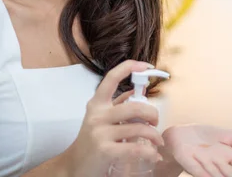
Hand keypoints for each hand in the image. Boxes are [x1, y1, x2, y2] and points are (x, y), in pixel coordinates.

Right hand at [62, 60, 164, 175]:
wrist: (74, 166)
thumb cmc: (91, 141)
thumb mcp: (100, 118)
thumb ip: (116, 104)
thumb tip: (136, 91)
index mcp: (97, 104)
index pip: (112, 78)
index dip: (129, 67)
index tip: (146, 66)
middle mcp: (97, 115)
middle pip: (135, 107)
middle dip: (153, 114)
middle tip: (155, 122)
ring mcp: (100, 133)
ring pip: (139, 128)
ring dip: (154, 136)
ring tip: (157, 141)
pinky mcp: (105, 151)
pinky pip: (135, 149)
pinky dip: (149, 152)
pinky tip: (153, 155)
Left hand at [160, 124, 231, 176]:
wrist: (181, 134)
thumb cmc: (206, 138)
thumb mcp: (230, 137)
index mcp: (229, 159)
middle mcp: (217, 165)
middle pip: (231, 175)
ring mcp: (203, 164)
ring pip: (215, 175)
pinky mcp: (188, 161)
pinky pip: (196, 169)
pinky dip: (202, 174)